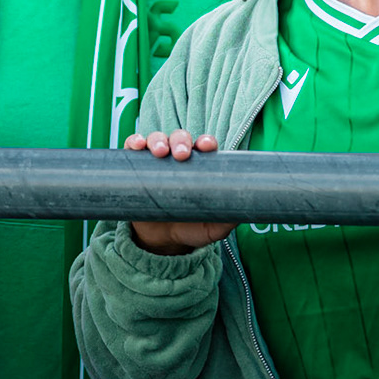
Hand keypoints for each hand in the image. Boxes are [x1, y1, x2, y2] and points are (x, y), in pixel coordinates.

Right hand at [125, 130, 232, 253]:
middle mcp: (178, 157)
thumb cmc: (191, 227)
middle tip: (182, 154)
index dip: (206, 142)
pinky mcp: (136, 166)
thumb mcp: (212, 228)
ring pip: (157, 139)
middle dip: (181, 141)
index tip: (207, 146)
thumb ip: (227, 220)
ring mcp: (156, 160)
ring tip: (160, 152)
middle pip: (180, 138)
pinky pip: (133, 147)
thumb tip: (244, 213)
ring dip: (158, 140)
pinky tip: (136, 146)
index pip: (204, 146)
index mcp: (200, 165)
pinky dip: (134, 142)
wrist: (161, 240)